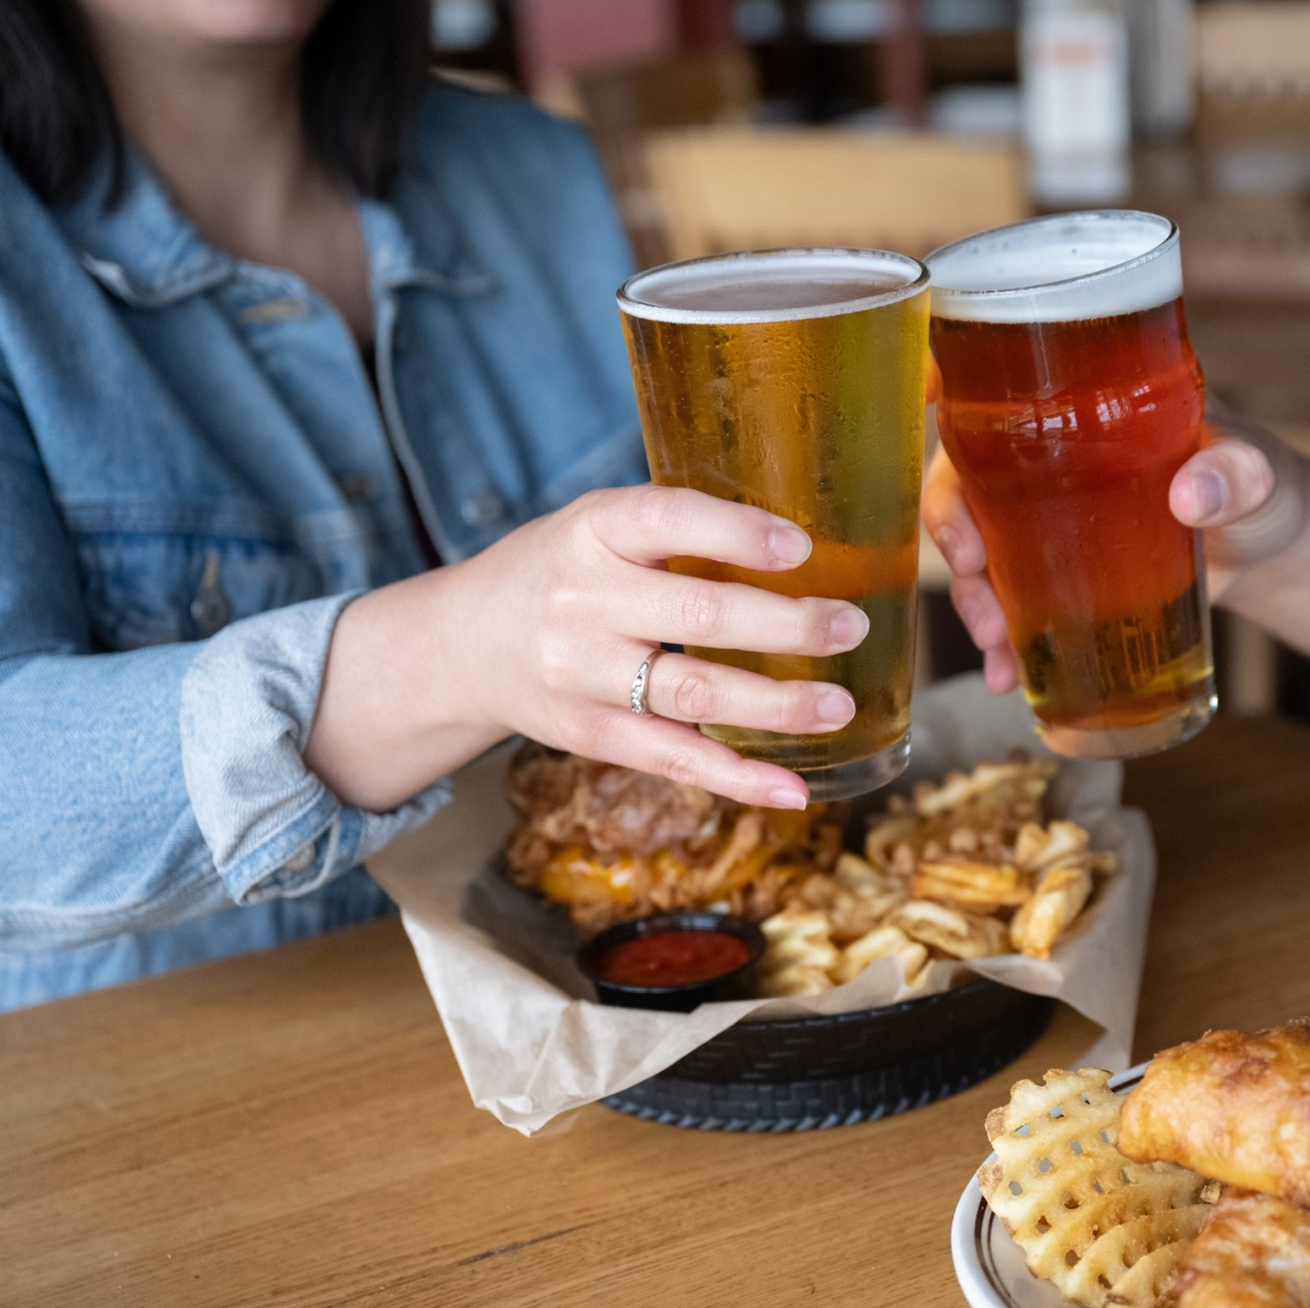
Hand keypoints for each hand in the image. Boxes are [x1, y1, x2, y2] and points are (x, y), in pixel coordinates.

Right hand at [307, 485, 868, 811]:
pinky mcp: (590, 736)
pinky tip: (795, 789)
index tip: (801, 547)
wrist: (460, 646)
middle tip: (849, 626)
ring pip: (693, 697)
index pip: (667, 520)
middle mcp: (582, 601)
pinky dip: (738, 780)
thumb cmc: (556, 573)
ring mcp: (583, 675)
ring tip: (839, 705)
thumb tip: (804, 544)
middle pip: (697, 617)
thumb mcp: (596, 527)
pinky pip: (674, 761)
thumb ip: (676, 533)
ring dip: (777, 706)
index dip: (736, 534)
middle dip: (786, 626)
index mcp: (590, 530)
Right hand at [920, 404, 1303, 693]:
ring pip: (975, 542)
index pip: (1001, 379)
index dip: (949, 379)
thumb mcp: (1258, 475)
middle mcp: (1051, 454)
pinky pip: (1007, 594)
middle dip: (952, 527)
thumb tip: (1191, 496)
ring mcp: (1048, 514)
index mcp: (1089, 405)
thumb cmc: (1264, 489)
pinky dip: (999, 635)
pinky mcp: (1058, 569)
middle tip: (973, 575)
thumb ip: (1238, 475)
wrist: (1271, 551)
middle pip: (966, 473)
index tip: (927, 394)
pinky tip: (1005, 673)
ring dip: (968, 593)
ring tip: (995, 642)